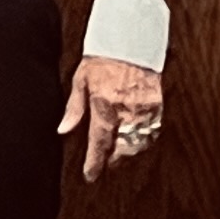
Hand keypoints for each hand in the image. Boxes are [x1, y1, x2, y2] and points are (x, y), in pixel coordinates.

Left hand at [64, 57, 164, 182]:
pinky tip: (134, 141)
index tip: (90, 176)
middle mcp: (126, 110)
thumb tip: (63, 130)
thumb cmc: (101, 60)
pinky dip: (143, 141)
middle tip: (104, 165)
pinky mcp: (157, 106)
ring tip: (117, 156)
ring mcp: (144, 109)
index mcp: (104, 105)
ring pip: (139, 143)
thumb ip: (73, 108)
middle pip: (122, 148)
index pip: (99, 142)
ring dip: (128, 153)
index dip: (95, 163)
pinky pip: (152, 132)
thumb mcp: (80, 81)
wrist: (130, 43)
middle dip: (113, 161)